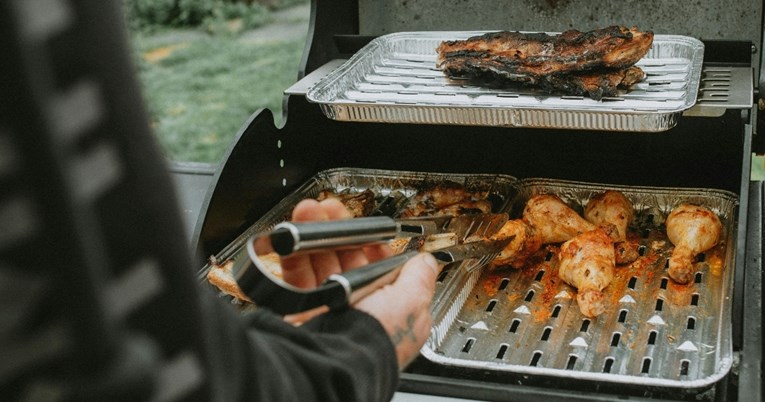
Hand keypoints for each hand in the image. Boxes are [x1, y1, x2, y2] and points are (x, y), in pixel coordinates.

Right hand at [281, 198, 440, 368]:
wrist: (336, 361)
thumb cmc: (376, 340)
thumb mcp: (412, 303)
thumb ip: (420, 278)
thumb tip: (427, 261)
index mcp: (392, 312)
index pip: (384, 269)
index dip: (374, 245)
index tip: (365, 226)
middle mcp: (361, 313)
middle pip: (349, 261)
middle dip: (341, 232)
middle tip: (330, 210)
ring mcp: (331, 314)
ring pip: (322, 265)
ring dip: (315, 237)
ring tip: (308, 214)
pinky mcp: (303, 315)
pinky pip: (297, 279)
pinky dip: (294, 257)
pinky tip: (293, 241)